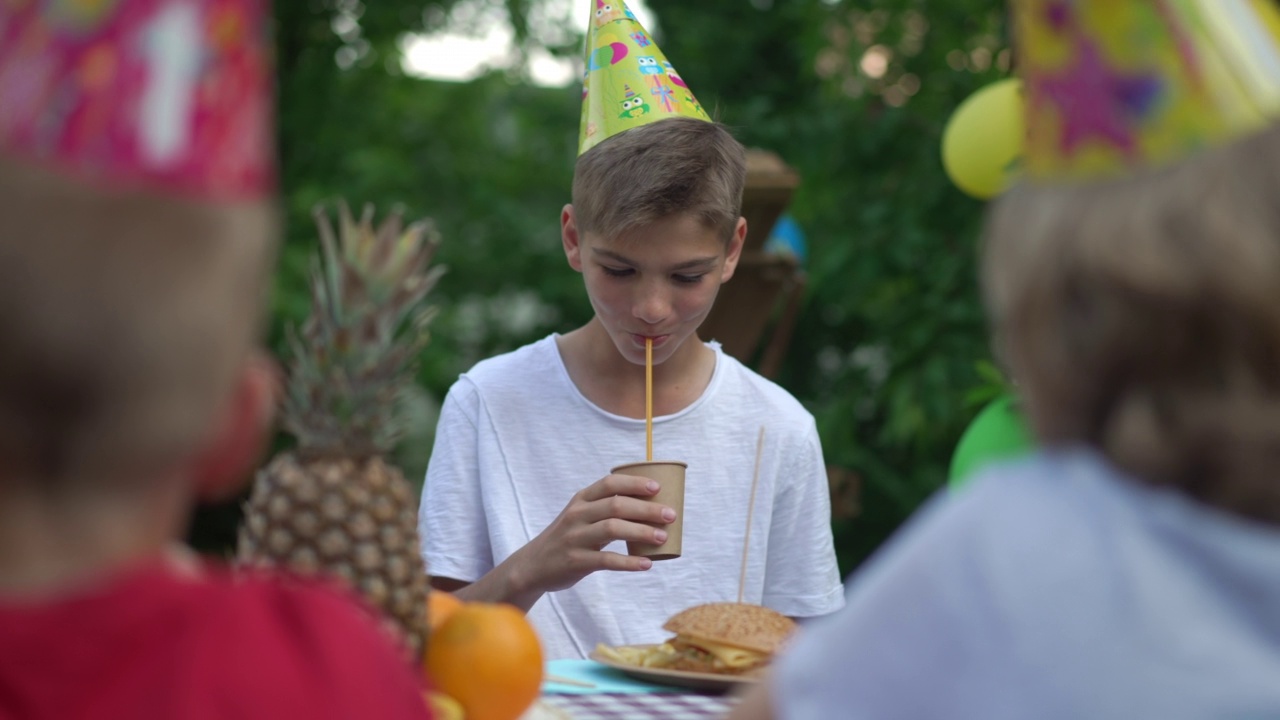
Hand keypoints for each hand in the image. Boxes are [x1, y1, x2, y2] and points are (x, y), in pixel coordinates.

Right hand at [512, 472, 676, 594]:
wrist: (533, 565)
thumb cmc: (568, 538)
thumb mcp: (580, 516)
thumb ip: (606, 510)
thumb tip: (651, 509)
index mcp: (581, 499)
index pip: (610, 483)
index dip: (635, 483)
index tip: (657, 488)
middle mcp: (577, 515)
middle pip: (616, 506)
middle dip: (646, 509)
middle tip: (670, 515)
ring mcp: (575, 538)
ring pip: (612, 529)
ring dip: (642, 532)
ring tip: (663, 537)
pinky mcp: (575, 561)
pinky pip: (607, 560)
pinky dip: (629, 562)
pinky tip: (647, 564)